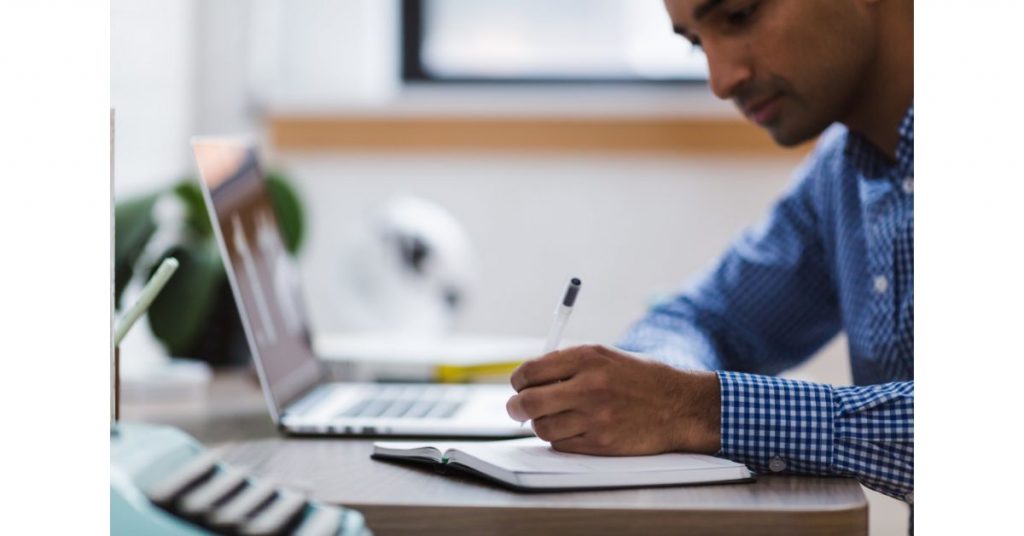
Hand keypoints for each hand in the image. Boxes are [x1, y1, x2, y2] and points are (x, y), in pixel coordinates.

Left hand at [506, 344, 720, 455]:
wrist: (680, 406)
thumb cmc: (641, 379)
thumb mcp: (606, 357)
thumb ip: (568, 364)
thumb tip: (528, 379)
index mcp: (587, 357)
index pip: (530, 371)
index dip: (518, 381)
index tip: (520, 385)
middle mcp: (589, 385)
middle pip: (528, 402)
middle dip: (516, 407)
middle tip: (517, 408)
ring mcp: (595, 417)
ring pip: (541, 427)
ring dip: (540, 424)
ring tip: (552, 418)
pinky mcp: (601, 443)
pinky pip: (561, 445)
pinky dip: (560, 439)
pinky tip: (572, 429)